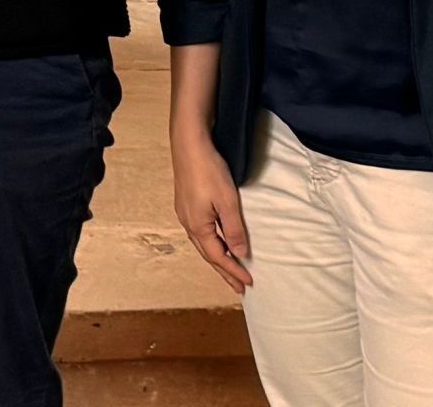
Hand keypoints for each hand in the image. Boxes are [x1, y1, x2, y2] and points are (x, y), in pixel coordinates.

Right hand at [172, 131, 252, 293]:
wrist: (189, 144)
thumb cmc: (209, 170)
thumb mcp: (227, 201)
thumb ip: (234, 229)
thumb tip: (239, 253)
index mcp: (198, 226)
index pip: (218, 256)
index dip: (233, 271)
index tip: (248, 283)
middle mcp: (188, 222)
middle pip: (208, 254)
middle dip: (224, 271)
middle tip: (238, 287)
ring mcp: (184, 213)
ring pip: (202, 243)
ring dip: (217, 258)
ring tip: (229, 268)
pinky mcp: (185, 203)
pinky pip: (199, 232)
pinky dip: (211, 243)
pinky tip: (216, 241)